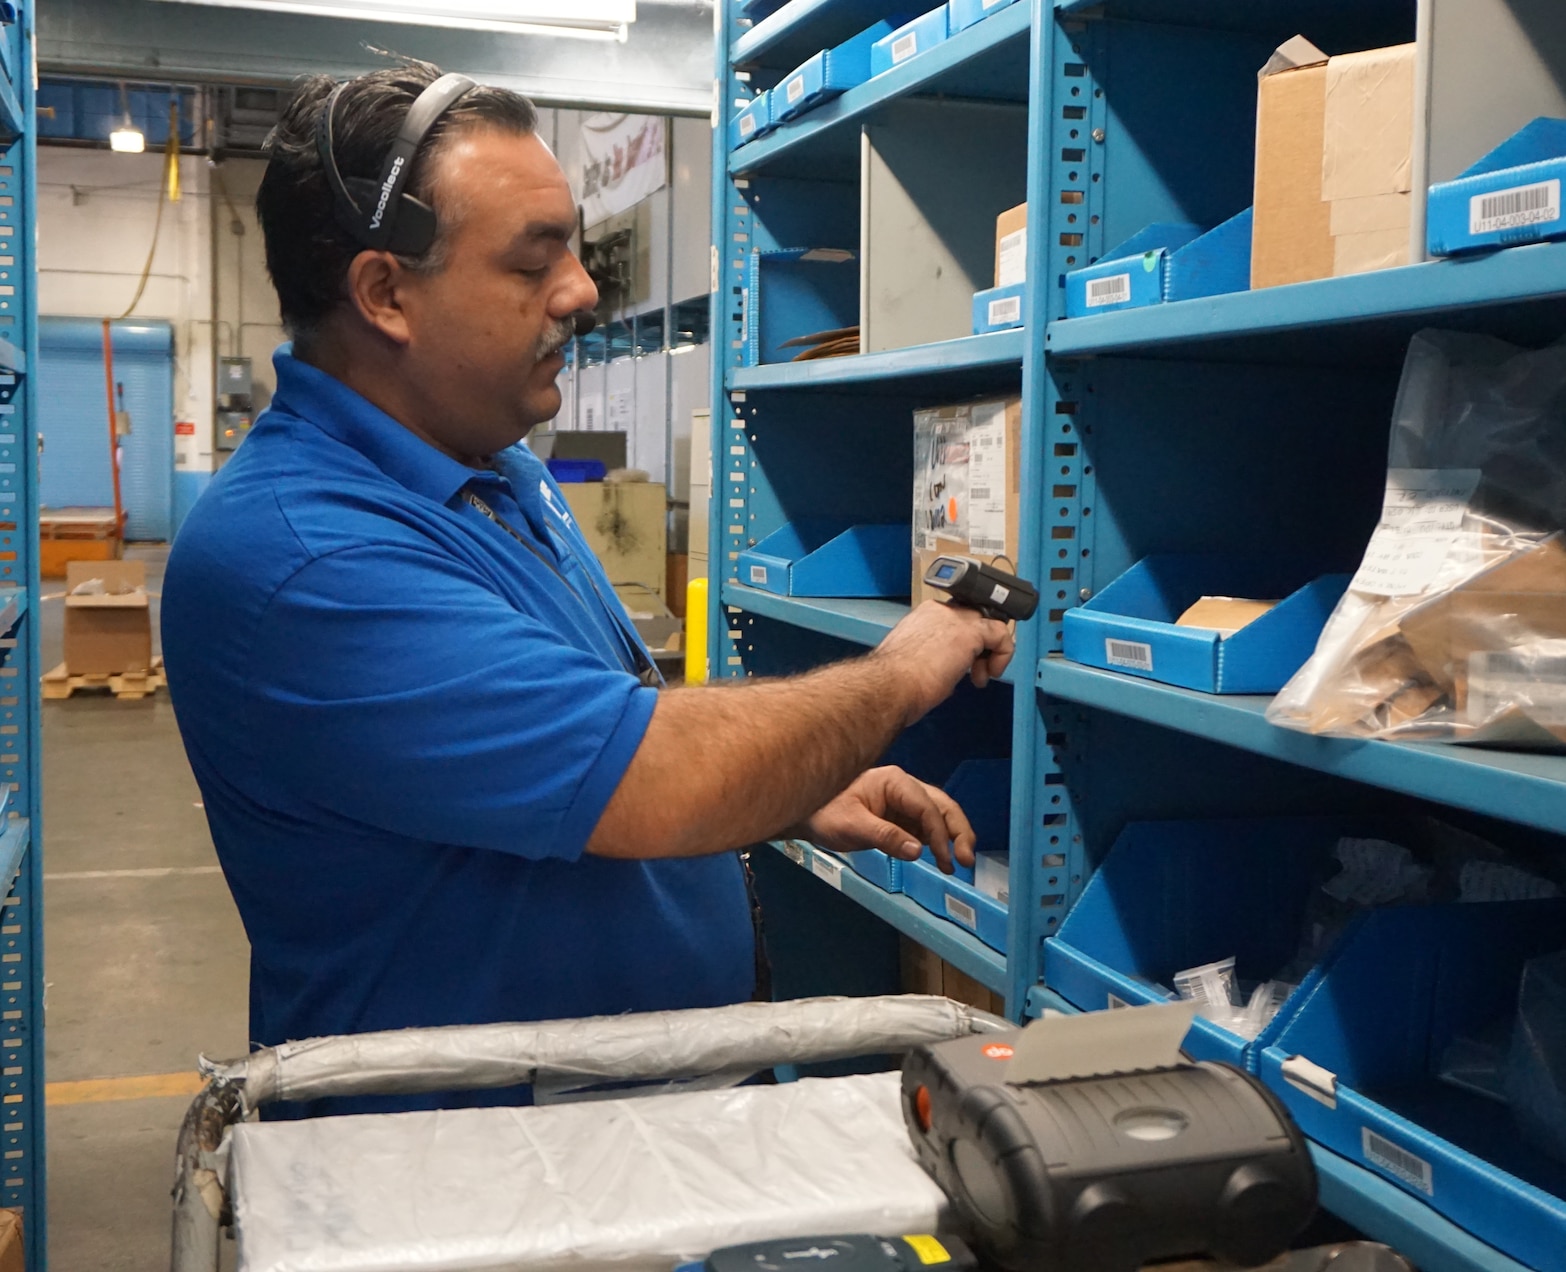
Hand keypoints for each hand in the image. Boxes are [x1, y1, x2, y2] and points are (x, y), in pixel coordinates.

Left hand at [796, 766, 975, 874]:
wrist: (809, 816)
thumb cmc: (825, 815)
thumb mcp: (852, 827)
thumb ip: (885, 837)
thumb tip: (917, 851)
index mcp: (894, 781)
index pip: (927, 806)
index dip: (940, 833)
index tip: (945, 859)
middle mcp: (904, 788)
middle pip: (942, 806)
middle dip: (959, 831)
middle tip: (967, 860)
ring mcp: (905, 802)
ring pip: (939, 816)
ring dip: (953, 838)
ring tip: (960, 864)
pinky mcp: (902, 817)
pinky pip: (927, 828)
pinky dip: (939, 843)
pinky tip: (944, 861)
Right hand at [874, 600, 1014, 725]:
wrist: (890, 686)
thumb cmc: (893, 682)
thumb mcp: (910, 662)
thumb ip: (930, 656)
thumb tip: (943, 670)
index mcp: (921, 617)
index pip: (954, 620)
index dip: (962, 644)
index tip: (959, 664)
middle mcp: (939, 612)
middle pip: (974, 618)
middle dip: (979, 646)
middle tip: (974, 670)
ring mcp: (955, 619)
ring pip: (990, 623)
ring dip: (990, 653)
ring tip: (980, 676)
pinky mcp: (970, 632)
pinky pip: (1001, 634)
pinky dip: (1003, 654)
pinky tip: (991, 673)